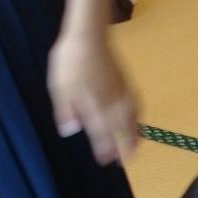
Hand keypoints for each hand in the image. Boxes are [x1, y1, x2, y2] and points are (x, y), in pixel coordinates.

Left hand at [48, 32, 139, 164]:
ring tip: (135, 148)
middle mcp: (111, 101)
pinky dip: (138, 117)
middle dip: (124, 147)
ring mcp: (121, 92)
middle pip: (121, 129)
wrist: (88, 35)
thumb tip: (70, 131)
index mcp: (93, 104)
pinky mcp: (126, 83)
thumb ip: (64, 110)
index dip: (104, 148)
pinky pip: (136, 105)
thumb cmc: (69, 60)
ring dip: (134, 135)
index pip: (101, 132)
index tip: (105, 161)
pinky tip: (137, 120)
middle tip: (125, 161)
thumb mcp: (59, 86)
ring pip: (131, 118)